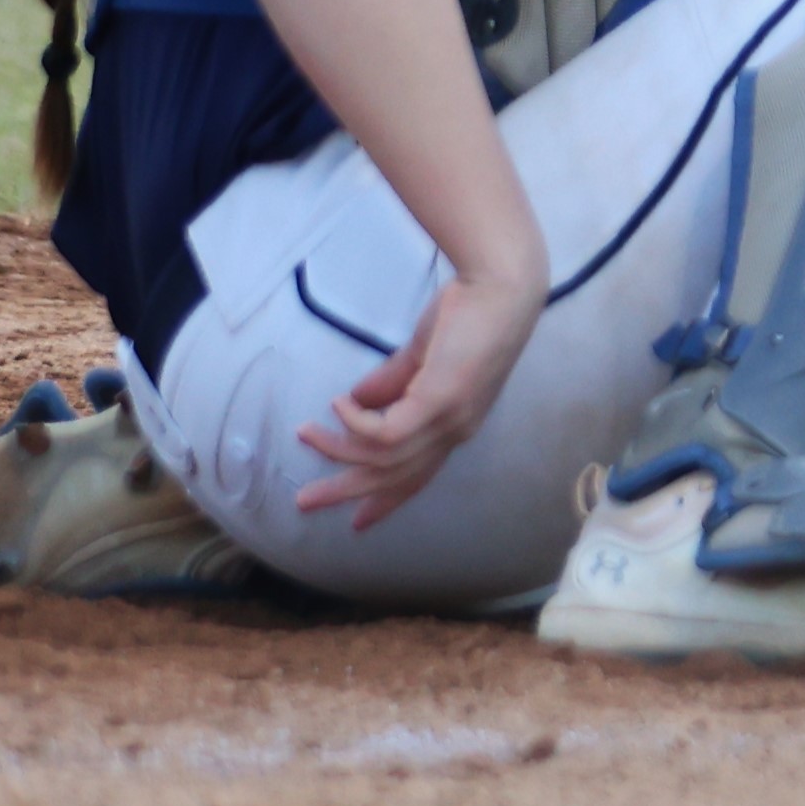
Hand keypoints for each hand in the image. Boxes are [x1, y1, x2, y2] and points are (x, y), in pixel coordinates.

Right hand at [291, 267, 544, 528]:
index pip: (418, 475)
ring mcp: (450, 419)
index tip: (357, 522)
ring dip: (339, 449)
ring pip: (384, 458)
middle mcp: (455, 430)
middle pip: (395, 477)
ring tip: (307, 432)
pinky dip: (356, 424)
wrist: (501, 284)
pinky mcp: (440, 401)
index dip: (386, 499)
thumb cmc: (469, 312)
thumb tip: (356, 401)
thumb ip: (392, 381)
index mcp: (455, 423)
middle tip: (303, 502)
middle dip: (347, 491)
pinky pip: (386, 432)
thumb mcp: (423, 355)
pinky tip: (338, 405)